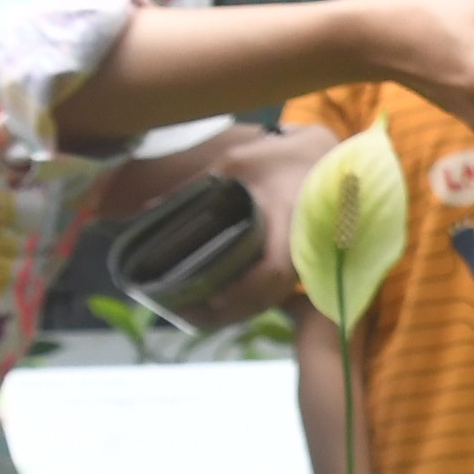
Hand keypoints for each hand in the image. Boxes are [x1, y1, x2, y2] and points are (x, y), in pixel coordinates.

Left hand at [206, 124, 334, 323]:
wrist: (323, 162)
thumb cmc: (279, 160)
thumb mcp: (236, 163)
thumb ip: (196, 187)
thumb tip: (150, 208)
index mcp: (287, 219)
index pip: (272, 268)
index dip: (244, 290)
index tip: (212, 299)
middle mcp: (299, 248)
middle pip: (270, 296)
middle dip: (230, 312)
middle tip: (186, 314)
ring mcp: (301, 260)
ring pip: (271, 299)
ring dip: (236, 312)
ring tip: (194, 313)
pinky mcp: (297, 264)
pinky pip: (273, 292)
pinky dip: (246, 301)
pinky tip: (218, 302)